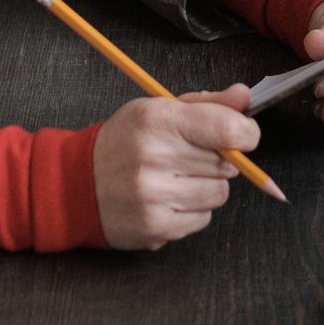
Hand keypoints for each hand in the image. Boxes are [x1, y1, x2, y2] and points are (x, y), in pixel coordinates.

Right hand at [92, 83, 260, 250]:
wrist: (77, 184)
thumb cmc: (125, 141)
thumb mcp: (158, 110)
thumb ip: (207, 103)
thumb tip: (245, 96)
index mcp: (157, 120)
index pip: (229, 130)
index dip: (246, 133)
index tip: (243, 135)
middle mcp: (154, 158)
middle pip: (228, 164)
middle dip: (218, 159)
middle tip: (189, 155)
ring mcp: (154, 196)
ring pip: (219, 194)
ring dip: (207, 186)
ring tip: (177, 178)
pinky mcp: (156, 228)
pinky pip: (203, 219)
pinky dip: (193, 210)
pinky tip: (168, 198)